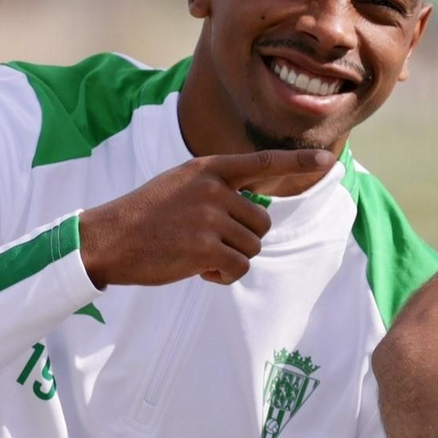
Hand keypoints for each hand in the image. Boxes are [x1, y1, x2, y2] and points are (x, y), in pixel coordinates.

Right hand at [77, 148, 334, 287]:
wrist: (108, 239)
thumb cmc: (146, 216)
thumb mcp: (180, 185)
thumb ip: (216, 190)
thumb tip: (254, 214)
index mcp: (208, 169)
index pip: (262, 163)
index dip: (297, 163)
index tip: (329, 161)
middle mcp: (213, 189)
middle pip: (261, 223)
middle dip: (241, 240)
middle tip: (206, 243)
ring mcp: (210, 218)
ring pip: (252, 248)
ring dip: (230, 259)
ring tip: (196, 254)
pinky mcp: (204, 248)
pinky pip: (238, 268)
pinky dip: (223, 276)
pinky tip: (197, 270)